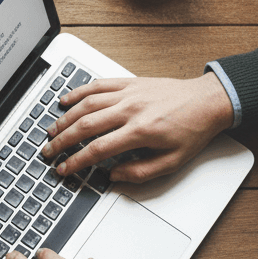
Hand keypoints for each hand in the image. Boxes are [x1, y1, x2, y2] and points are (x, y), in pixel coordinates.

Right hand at [40, 73, 233, 182]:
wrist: (209, 101)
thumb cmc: (193, 130)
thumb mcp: (173, 162)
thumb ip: (141, 172)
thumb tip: (113, 176)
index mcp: (140, 131)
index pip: (98, 149)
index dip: (76, 161)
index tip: (64, 168)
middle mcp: (130, 110)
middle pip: (84, 125)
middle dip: (62, 141)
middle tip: (49, 151)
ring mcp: (128, 94)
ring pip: (86, 104)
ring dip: (64, 119)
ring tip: (51, 131)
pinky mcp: (128, 82)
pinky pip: (97, 85)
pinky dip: (78, 92)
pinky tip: (65, 101)